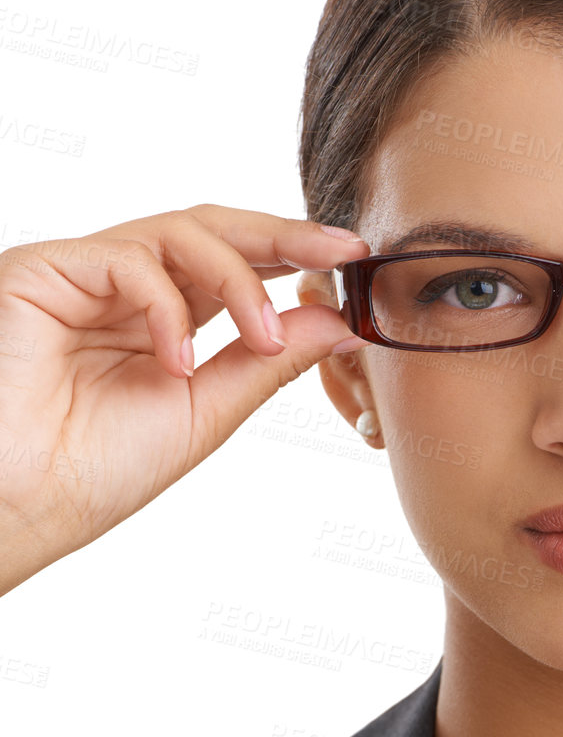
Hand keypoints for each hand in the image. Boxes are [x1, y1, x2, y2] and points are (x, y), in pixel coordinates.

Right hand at [0, 205, 367, 593]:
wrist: (22, 505)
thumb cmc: (97, 470)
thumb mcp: (206, 412)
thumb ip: (266, 362)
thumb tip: (337, 320)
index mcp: (162, 319)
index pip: (236, 265)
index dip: (295, 257)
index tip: (355, 264)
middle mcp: (125, 288)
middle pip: (214, 230)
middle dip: (284, 236)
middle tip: (343, 250)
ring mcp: (85, 274)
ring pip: (179, 232)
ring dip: (237, 279)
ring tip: (260, 334)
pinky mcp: (45, 270)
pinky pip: (128, 258)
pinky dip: (167, 305)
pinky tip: (178, 360)